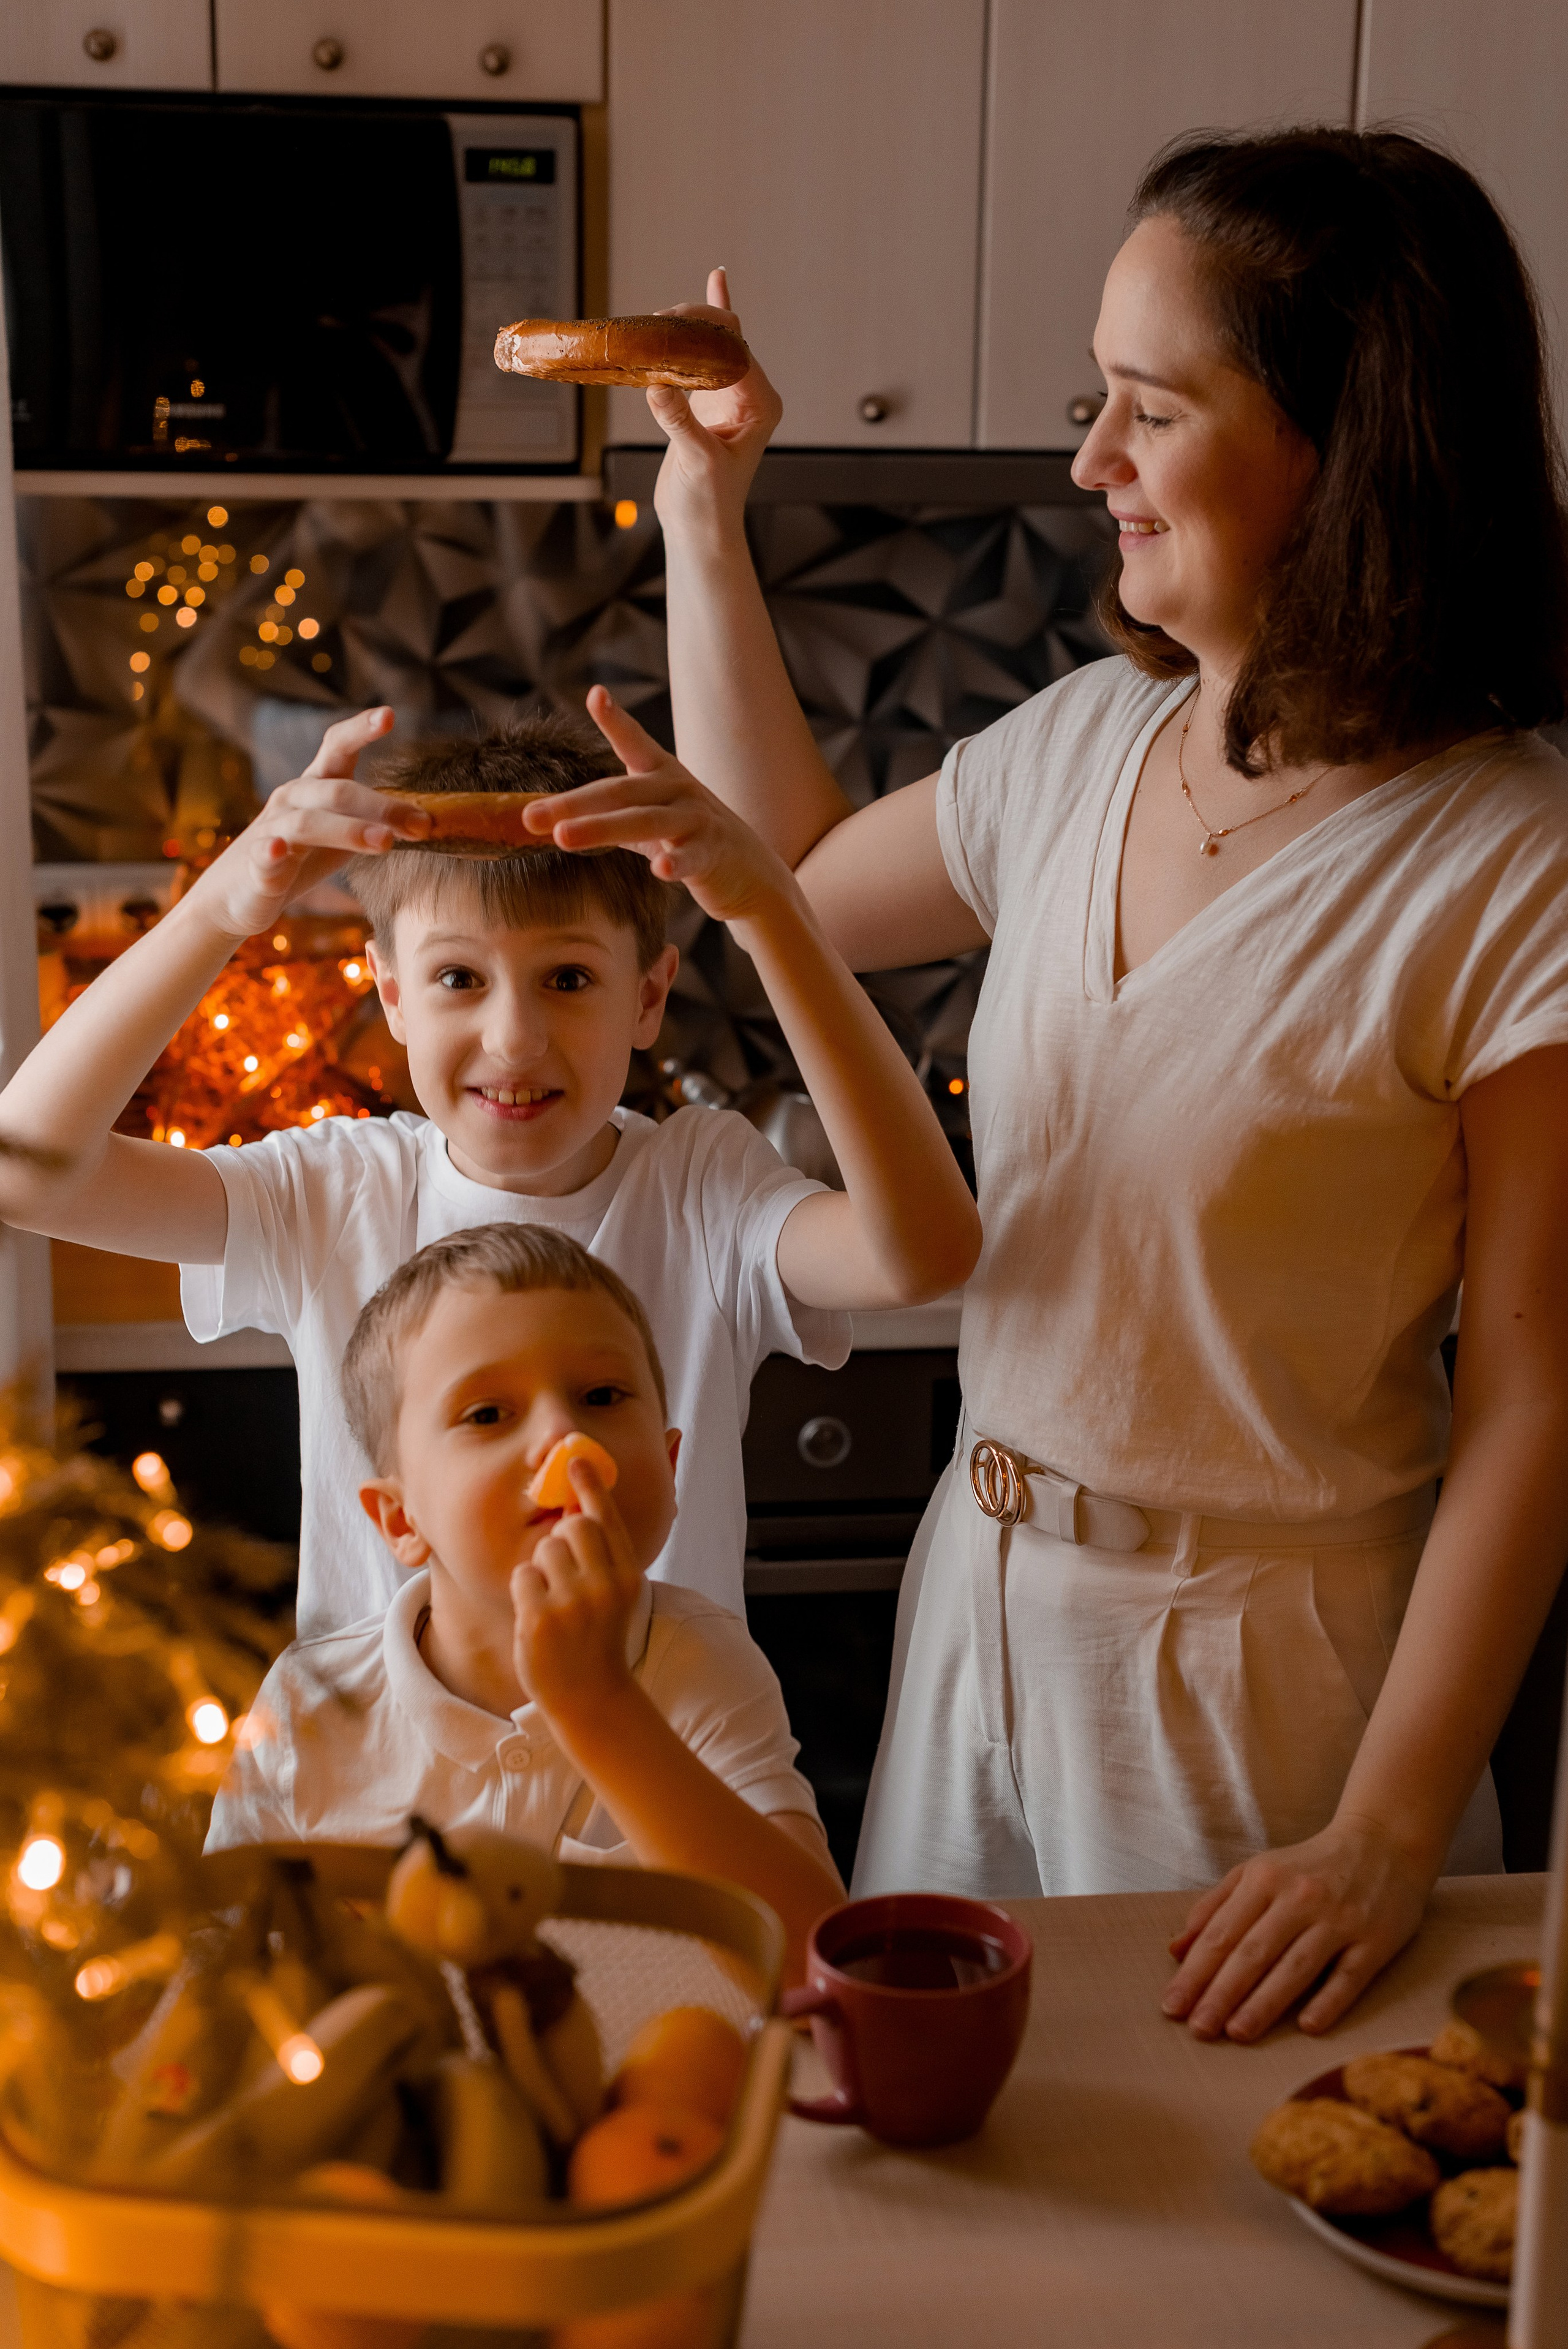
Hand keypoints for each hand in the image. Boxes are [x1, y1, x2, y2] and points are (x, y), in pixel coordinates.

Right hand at [183, 707, 427, 941]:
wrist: (240, 896)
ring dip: (349, 830)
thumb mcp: (339, 836)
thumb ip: (373, 820)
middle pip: (338, 791)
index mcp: (315, 787)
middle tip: (422, 825)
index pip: (336, 748)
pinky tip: (280, 849)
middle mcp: (292, 800)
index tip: (389, 716)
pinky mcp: (257, 867)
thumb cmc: (298, 861)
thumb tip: (429, 819)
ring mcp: (272, 831)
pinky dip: (272, 850)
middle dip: (382, 806)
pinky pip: (264, 854)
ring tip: (386, 843)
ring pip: (310, 823)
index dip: (360, 729)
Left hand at [510, 1461, 643, 1724]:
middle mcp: (605, 1585)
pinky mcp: (541, 1619)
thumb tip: (578, 1510)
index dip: (589, 1484)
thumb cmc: (599, 1640)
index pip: (607, 1518)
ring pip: (544, 1550)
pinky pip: (523, 1576)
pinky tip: (538, 1615)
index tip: (574, 1458)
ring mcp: (573, 1603)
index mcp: (627, 1576)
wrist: (592, 1697)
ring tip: (553, 1601)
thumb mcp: (617, 1596)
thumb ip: (605, 1556)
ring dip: (542, 1569)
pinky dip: (526, 1592)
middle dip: (561, 1539)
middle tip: (563, 1569)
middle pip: (572, 1526)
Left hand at [525, 685, 796, 926]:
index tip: (596, 696)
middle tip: (531, 816)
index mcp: (662, 775)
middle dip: (573, 804)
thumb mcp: (648, 817)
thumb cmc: (686, 839)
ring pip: (647, 821)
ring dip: (603, 828)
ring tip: (563, 838)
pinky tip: (660, 870)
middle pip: (622, 792)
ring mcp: (698, 820)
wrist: (748, 872)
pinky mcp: (714, 854)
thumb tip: (548, 815)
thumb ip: (607, 810)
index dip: (616, 720)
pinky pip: (691, 857)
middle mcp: (680, 789)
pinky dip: (676, 862)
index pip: (634, 743)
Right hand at [647, 269, 782, 530]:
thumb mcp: (696, 462)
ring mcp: (731, 397)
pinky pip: (703, 356)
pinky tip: (715, 281)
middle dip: (695, 321)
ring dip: (689, 325)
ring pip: (713, 343)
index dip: (704, 329)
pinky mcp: (709, 401)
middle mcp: (751, 396)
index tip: (670, 323)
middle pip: (727, 339)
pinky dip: (700, 327)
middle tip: (659, 319)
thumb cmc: (708, 504)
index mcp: (761, 405)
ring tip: (661, 315)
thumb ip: (679, 422)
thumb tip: (656, 385)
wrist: (700, 529)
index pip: (737, 349)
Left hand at [1162, 1816, 1434, 2041]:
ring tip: (1236, 2033)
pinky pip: (1349, 1976)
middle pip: (1253, 1952)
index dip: (1195, 1972)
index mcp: (1264, 1880)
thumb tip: (1176, 1950)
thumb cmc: (1308, 1867)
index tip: (1172, 2006)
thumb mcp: (1257, 1873)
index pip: (1222, 1934)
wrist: (1382, 1843)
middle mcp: (1299, 1898)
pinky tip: (1306, 2026)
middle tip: (1198, 2029)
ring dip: (1265, 2002)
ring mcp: (1339, 1920)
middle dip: (1222, 1993)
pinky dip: (1328, 2001)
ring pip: (1296, 1967)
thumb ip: (1215, 1908)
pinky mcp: (1375, 1940)